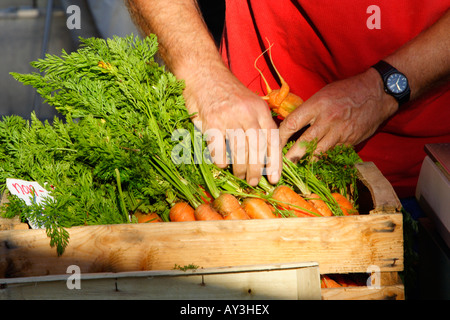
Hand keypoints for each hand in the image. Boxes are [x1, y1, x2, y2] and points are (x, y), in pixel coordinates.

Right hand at [184, 66, 281, 185]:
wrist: (203, 73)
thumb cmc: (227, 92)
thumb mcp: (250, 103)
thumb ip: (258, 124)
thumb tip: (265, 156)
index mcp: (260, 109)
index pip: (272, 139)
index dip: (275, 162)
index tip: (275, 179)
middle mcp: (247, 113)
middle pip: (257, 148)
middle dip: (257, 170)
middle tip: (254, 182)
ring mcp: (228, 117)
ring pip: (239, 151)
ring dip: (240, 169)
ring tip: (239, 176)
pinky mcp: (210, 122)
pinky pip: (218, 149)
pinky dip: (221, 161)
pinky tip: (222, 165)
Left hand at [279, 68, 398, 161]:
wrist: (378, 92)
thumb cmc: (346, 91)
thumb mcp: (323, 94)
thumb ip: (308, 110)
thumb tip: (290, 125)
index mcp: (317, 105)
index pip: (291, 124)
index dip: (279, 138)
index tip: (272, 146)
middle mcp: (327, 120)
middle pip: (303, 143)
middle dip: (290, 157)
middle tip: (279, 166)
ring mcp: (339, 133)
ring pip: (317, 153)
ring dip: (305, 162)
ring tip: (295, 168)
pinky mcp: (349, 142)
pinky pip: (332, 154)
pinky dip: (322, 160)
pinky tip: (314, 165)